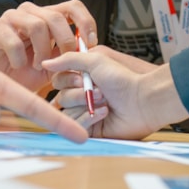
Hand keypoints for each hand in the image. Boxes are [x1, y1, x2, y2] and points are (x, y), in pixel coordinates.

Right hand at [0, 0, 98, 93]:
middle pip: (56, 16)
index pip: (73, 7)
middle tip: (63, 63)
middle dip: (65, 42)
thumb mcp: (54, 67)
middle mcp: (30, 12)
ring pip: (37, 25)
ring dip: (42, 52)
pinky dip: (20, 58)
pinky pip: (13, 39)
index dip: (85, 22)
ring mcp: (11, 17)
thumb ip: (70, 59)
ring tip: (38, 67)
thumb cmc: (23, 75)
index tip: (91, 44)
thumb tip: (91, 56)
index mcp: (47, 17)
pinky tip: (18, 67)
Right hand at [43, 47, 188, 138]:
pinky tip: (104, 113)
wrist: (142, 99)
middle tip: (99, 90)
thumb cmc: (124, 78)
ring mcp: (87, 112)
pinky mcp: (91, 129)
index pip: (58, 81)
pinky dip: (88, 119)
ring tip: (104, 101)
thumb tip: (46, 62)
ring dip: (85, 105)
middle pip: (60, 97)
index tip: (81, 77)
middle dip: (78, 94)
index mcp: (83, 77)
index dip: (67, 80)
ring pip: (66, 113)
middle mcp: (83, 95)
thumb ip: (68, 59)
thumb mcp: (95, 59)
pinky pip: (77, 127)